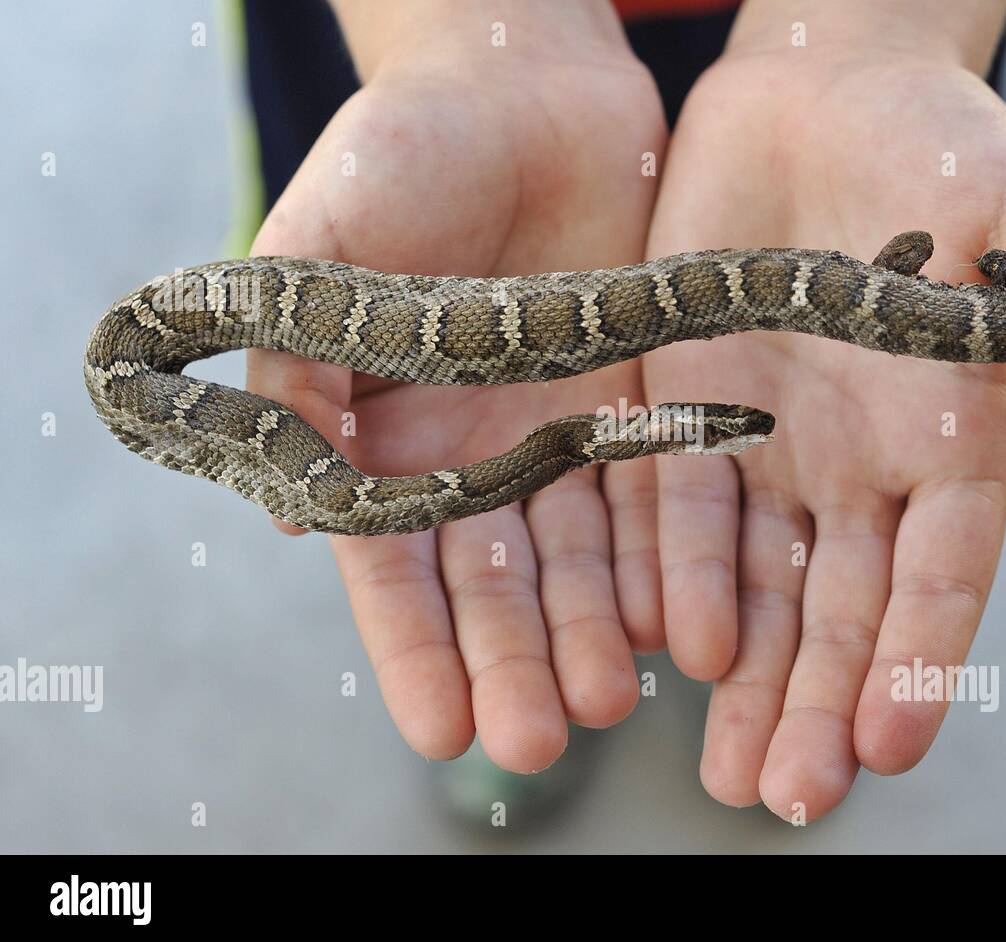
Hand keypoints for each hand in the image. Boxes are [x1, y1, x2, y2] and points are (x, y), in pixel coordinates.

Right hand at [246, 9, 666, 771]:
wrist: (519, 85)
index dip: (412, 644)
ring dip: (588, 628)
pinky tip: (671, 620)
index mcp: (377, 428)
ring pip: (573, 551)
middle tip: (534, 742)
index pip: (389, 560)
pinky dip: (655, 554)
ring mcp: (551, 427)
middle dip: (509, 659)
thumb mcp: (319, 247)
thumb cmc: (398, 148)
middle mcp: (467, 447)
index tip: (438, 727)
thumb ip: (294, 367)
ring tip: (609, 701)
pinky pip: (645, 490)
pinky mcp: (628, 397)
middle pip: (489, 576)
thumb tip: (285, 511)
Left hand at [626, 44, 1005, 818]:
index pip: (942, 573)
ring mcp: (769, 440)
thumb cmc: (937, 140)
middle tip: (783, 794)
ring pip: (754, 582)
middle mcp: (858, 461)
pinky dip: (666, 574)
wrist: (820, 88)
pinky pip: (673, 504)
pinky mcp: (686, 401)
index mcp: (951, 435)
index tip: (887, 752)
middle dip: (815, 702)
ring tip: (723, 765)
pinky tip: (659, 648)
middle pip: (840, 607)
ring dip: (741, 673)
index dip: (917, 662)